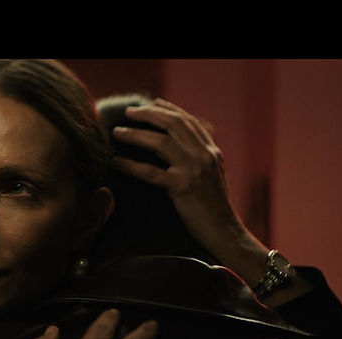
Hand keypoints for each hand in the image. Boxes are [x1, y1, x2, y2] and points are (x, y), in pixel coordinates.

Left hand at [111, 99, 312, 305]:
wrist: (225, 232)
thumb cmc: (213, 208)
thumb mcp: (211, 176)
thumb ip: (199, 158)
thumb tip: (180, 146)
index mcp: (211, 151)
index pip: (189, 121)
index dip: (169, 109)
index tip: (152, 102)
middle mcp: (204, 155)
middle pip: (174, 124)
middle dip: (148, 114)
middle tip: (128, 112)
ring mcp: (194, 169)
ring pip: (161, 142)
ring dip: (136, 134)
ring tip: (117, 132)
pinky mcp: (183, 187)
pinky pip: (151, 172)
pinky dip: (131, 165)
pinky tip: (116, 162)